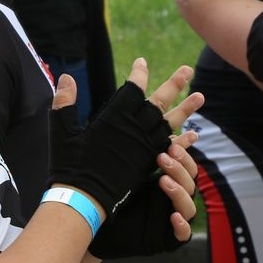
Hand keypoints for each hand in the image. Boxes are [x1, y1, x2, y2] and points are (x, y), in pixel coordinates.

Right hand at [49, 59, 201, 216]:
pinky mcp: (148, 165)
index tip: (143, 61)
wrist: (82, 200)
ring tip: (200, 96)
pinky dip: (183, 142)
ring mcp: (144, 149)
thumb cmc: (69, 165)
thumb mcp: (61, 131)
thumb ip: (64, 103)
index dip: (139, 74)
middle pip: (158, 103)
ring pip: (169, 124)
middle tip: (187, 70)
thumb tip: (67, 77)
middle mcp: (134, 131)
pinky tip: (193, 135)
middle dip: (173, 85)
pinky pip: (171, 149)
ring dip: (186, 110)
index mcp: (113, 119)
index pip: (131, 90)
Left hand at [88, 141, 199, 258]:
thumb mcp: (123, 170)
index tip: (170, 145)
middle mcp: (173, 198)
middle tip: (162, 158)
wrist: (94, 225)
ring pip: (190, 206)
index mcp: (168, 180)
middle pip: (191, 182)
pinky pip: (183, 233)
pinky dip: (182, 225)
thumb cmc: (108, 195)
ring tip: (162, 180)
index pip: (187, 165)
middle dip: (179, 169)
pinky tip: (173, 216)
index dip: (183, 156)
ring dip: (179, 192)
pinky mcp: (167, 238)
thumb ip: (136, 151)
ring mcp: (172, 218)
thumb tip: (143, 122)